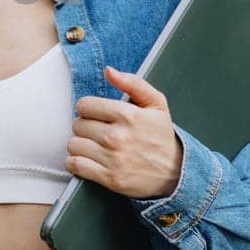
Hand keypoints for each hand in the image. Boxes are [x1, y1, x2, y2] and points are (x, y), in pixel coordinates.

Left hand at [64, 66, 183, 198]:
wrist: (175, 173)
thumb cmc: (162, 136)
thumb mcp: (156, 104)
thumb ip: (132, 83)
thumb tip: (108, 70)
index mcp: (128, 115)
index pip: (84, 105)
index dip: (89, 109)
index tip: (97, 115)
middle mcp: (118, 137)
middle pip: (77, 124)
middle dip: (85, 126)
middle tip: (98, 132)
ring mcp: (113, 159)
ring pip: (73, 144)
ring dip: (80, 144)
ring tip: (93, 146)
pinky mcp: (109, 178)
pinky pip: (75, 165)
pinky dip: (75, 162)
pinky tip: (86, 159)